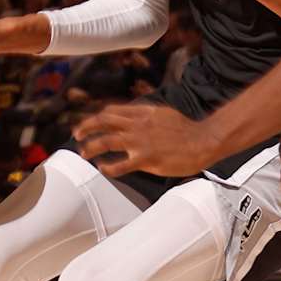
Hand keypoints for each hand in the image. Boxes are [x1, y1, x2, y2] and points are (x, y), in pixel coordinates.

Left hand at [74, 103, 215, 177]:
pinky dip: (108, 167)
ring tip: (84, 152)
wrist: (203, 141)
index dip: (97, 116)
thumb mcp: (163, 113)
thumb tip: (131, 116)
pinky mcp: (146, 159)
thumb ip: (145, 114)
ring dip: (91, 146)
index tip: (90, 122)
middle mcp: (138, 124)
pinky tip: (104, 168)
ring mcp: (141, 142)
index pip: (112, 111)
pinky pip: (120, 165)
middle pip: (104, 121)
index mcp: (143, 112)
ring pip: (107, 141)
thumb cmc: (186, 129)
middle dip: (86, 127)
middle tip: (77, 134)